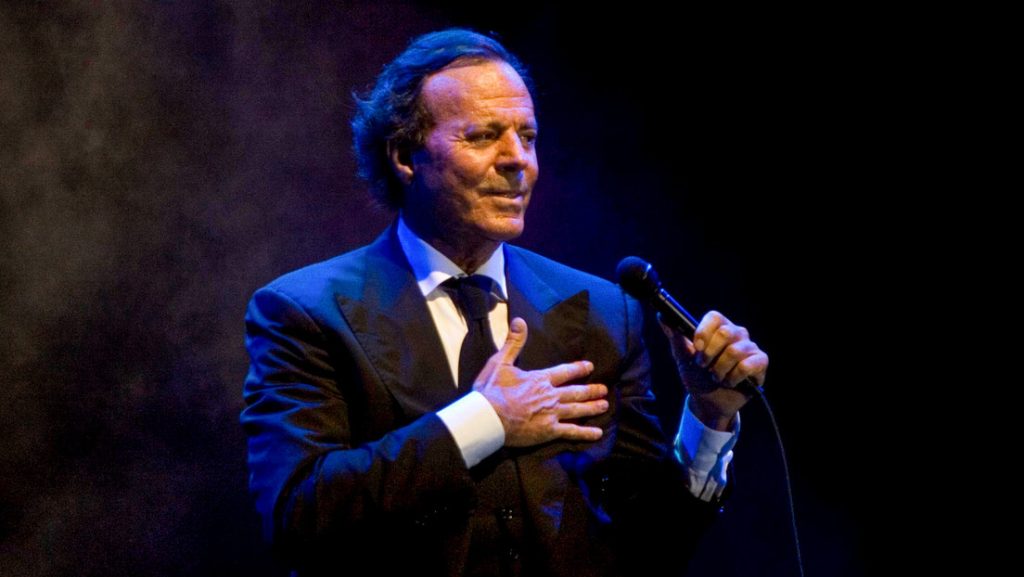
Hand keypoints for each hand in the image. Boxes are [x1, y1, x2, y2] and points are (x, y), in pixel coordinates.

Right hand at [474, 317, 608, 446]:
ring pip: (577, 409)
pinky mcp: (549, 431)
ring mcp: (552, 414)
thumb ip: (514, 342)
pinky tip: (597, 433)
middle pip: (576, 391)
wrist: (488, 416)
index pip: (564, 372)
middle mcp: (550, 395)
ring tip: (604, 405)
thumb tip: (520, 321)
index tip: (590, 366)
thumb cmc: (492, 390)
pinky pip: (571, 431)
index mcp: (540, 379)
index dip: (578, 369)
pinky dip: (585, 433)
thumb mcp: (500, 362)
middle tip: (604, 390)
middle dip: (591, 390)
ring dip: (592, 407)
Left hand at [660, 310, 768, 430]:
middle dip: (709, 354)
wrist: (709, 402)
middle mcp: (737, 333)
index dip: (704, 331)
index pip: (715, 317)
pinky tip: (730, 382)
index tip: (696, 348)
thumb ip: (675, 336)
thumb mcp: (682, 357)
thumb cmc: (697, 376)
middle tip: (703, 367)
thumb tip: (662, 316)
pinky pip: (748, 365)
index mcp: (718, 328)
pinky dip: (734, 377)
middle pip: (725, 333)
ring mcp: (750, 347)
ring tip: (716, 377)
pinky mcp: (760, 362)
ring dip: (719, 370)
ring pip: (735, 351)